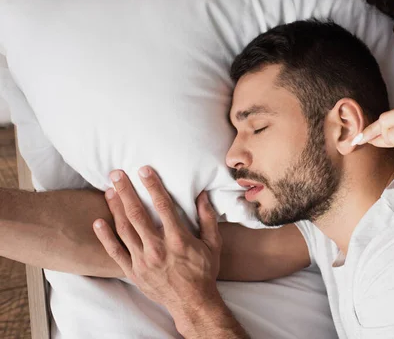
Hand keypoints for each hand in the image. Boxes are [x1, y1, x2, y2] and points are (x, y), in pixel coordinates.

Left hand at [93, 166, 222, 316]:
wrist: (192, 302)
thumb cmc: (204, 271)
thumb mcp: (213, 244)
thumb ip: (208, 218)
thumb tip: (202, 195)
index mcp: (178, 240)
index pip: (163, 206)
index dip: (152, 186)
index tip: (144, 170)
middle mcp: (157, 248)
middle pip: (137, 214)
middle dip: (126, 191)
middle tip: (116, 174)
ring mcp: (142, 261)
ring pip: (124, 229)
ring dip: (115, 208)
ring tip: (109, 191)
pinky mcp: (133, 272)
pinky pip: (115, 252)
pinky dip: (105, 237)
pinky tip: (98, 223)